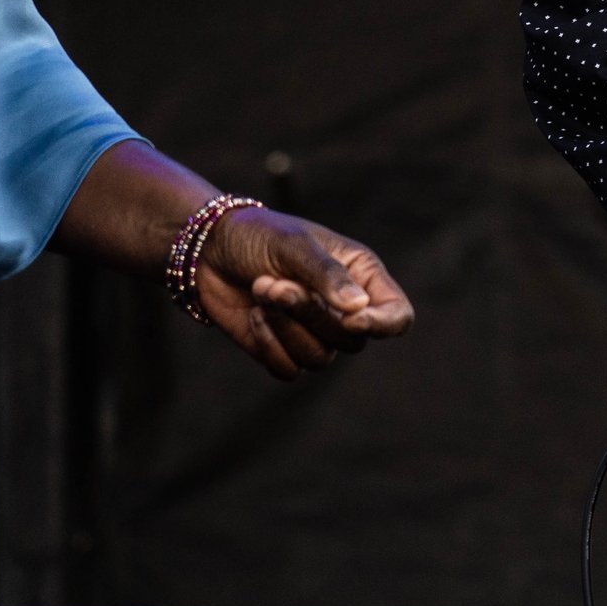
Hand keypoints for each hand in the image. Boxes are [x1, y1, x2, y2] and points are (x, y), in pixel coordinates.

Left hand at [196, 208, 415, 380]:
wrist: (209, 250)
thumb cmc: (259, 235)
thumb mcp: (295, 245)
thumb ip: (327, 275)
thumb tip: (359, 309)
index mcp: (362, 276)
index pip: (397, 316)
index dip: (383, 325)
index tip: (352, 320)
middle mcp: (344, 309)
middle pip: (352, 340)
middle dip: (310, 315)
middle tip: (274, 284)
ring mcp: (314, 332)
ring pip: (320, 359)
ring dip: (285, 328)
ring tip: (260, 291)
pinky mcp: (283, 349)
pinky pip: (289, 370)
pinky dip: (269, 346)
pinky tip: (252, 316)